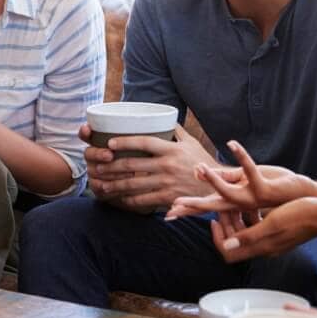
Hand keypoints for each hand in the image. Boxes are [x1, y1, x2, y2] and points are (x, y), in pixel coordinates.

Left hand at [86, 124, 217, 210]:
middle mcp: (168, 165)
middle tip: (98, 166)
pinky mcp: (168, 198)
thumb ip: (176, 131)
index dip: (125, 141)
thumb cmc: (203, 162)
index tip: (110, 142)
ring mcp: (167, 183)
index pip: (144, 141)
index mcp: (172, 149)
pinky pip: (143, 199)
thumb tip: (164, 118)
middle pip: (133, 164)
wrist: (219, 186)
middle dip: (111, 166)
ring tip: (101, 184)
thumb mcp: (192, 143)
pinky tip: (120, 198)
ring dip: (114, 184)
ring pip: (134, 184)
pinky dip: (129, 199)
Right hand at [165, 139, 316, 218]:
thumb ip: (226, 178)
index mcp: (236, 203)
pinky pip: (250, 173)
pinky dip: (242, 156)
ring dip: (213, 180)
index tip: (169, 213)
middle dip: (193, 205)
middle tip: (174, 206)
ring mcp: (253, 199)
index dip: (189, 209)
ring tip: (198, 168)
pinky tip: (232, 144)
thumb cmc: (275, 186)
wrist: (304, 197)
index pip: (208, 206)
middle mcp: (242, 205)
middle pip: (212, 206)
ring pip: (229, 194)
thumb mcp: (246, 181)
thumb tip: (201, 172)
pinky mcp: (265, 189)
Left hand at [211, 196, 316, 262]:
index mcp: (261, 247)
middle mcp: (264, 247)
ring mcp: (271, 242)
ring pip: (244, 235)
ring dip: (235, 221)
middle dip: (225, 226)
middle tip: (223, 208)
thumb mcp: (273, 222)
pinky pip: (256, 230)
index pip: (229, 253)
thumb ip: (250, 235)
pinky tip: (251, 206)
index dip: (218, 238)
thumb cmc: (301, 215)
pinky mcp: (277, 235)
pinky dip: (248, 219)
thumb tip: (227, 246)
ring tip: (234, 205)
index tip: (215, 220)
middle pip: (234, 244)